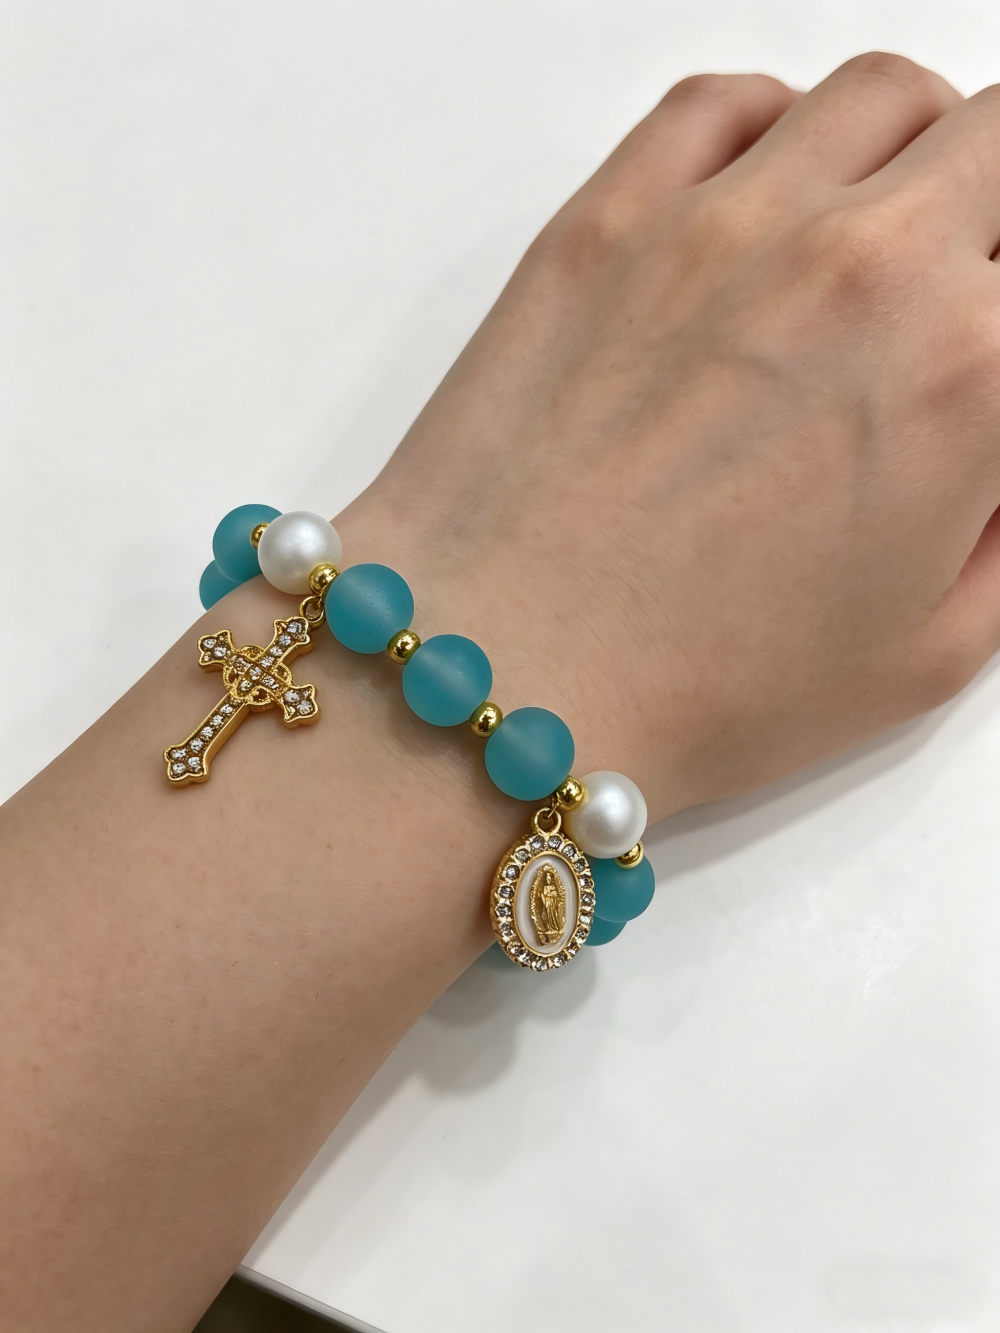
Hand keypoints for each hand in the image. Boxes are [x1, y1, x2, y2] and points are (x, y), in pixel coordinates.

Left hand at [339, 55, 999, 818]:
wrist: (508, 674)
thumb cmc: (704, 691)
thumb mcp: (929, 651)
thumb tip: (995, 448)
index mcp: (971, 374)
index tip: (983, 356)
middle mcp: (865, 265)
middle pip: (999, 141)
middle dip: (995, 211)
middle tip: (962, 280)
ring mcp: (725, 224)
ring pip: (876, 98)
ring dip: (907, 151)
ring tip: (875, 227)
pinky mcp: (608, 218)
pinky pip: (721, 102)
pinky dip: (771, 128)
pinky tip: (764, 196)